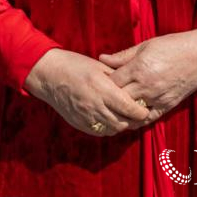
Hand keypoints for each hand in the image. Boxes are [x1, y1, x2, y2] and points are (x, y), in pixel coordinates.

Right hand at [23, 48, 149, 136]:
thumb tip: (134, 84)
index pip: (128, 108)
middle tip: (139, 114)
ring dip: (122, 124)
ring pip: (113, 129)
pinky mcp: (79, 123)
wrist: (50, 75)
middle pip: (123, 122)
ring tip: (126, 116)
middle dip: (133, 120)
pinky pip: (100, 131)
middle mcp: (95, 106)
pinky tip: (111, 118)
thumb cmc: (76, 65)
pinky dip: (109, 128)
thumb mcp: (99, 66)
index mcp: (103, 89)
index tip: (146, 109)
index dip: (140, 112)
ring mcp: (87, 117)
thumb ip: (117, 77)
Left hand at [99, 27, 196, 121]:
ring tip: (112, 108)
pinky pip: (145, 119)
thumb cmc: (173, 46)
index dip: (104, 82)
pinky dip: (135, 120)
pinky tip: (128, 116)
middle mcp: (146, 85)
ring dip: (120, 111)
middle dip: (109, 98)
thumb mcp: (146, 45)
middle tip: (101, 97)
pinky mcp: (166, 107)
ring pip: (130, 113)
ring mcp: (156, 98)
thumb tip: (102, 58)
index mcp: (139, 67)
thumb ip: (123, 55)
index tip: (99, 81)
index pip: (112, 82)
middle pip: (118, 99)